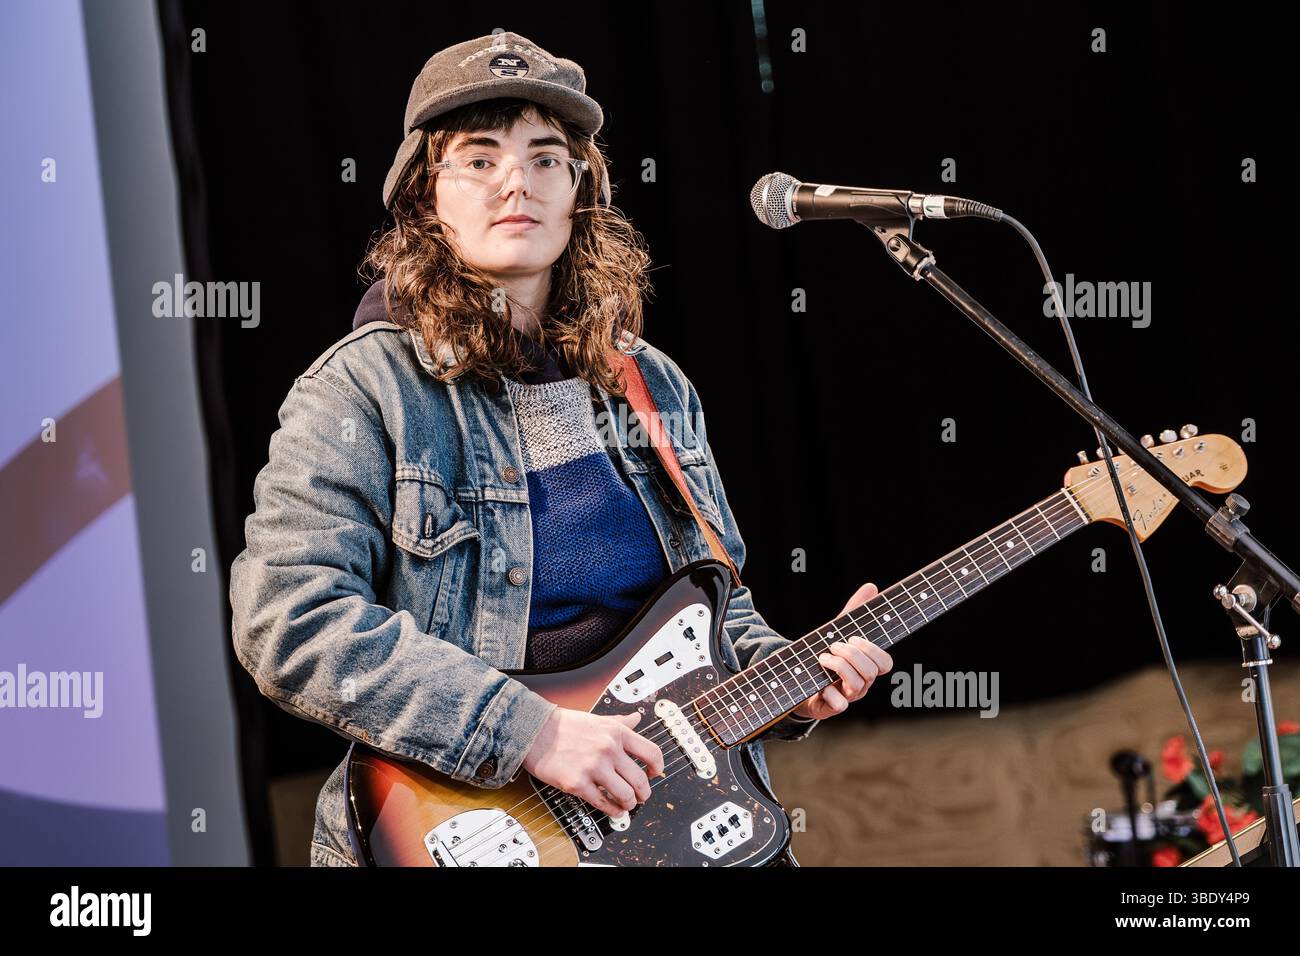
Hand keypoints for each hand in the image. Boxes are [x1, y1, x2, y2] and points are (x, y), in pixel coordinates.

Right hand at [522, 707, 664, 817]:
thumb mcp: (598, 718)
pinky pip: (603, 803)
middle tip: (641, 796)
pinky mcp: (578, 784)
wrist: (535, 732)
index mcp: (616, 732)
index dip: (658, 767)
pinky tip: (613, 809)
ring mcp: (594, 767)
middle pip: (640, 779)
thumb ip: (620, 722)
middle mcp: (608, 749)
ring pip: (625, 795)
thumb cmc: (564, 726)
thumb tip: (636, 718)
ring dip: (629, 804)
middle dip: (644, 793)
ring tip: (627, 804)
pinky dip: (612, 810)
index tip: (655, 773)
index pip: (651, 752)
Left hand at [791, 580, 893, 720]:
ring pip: (857, 685)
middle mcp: (860, 684)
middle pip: (872, 672)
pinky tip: (821, 686)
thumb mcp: (836, 631)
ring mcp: (847, 697)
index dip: (873, 650)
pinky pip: (839, 705)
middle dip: (853, 654)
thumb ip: (853, 612)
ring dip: (839, 666)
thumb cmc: (822, 656)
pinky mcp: (830, 708)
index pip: (885, 663)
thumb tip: (871, 586)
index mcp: (865, 667)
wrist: (795, 682)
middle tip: (833, 645)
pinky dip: (830, 694)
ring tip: (822, 657)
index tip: (853, 638)